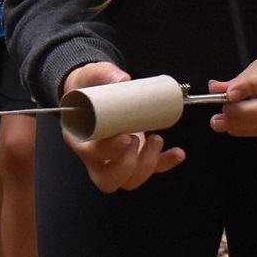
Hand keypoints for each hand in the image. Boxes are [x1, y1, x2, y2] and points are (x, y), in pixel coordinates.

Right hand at [61, 61, 185, 191]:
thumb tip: (124, 80)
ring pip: (128, 181)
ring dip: (147, 165)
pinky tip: (177, 153)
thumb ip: (105, 74)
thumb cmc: (90, 88)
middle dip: (127, 165)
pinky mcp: (133, 159)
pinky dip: (165, 164)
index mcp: (79, 138)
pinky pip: (149, 171)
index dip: (108, 150)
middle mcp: (94, 157)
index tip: (125, 136)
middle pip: (107, 179)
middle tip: (138, 140)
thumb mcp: (91, 75)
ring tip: (156, 139)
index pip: (90, 154)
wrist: (95, 93)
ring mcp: (114, 162)